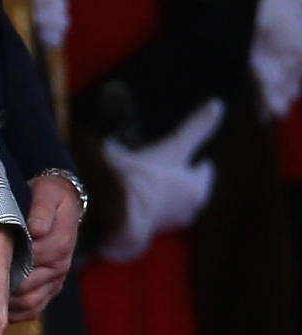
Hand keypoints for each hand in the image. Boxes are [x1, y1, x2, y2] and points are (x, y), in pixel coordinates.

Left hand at [8, 173, 80, 322]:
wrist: (65, 200)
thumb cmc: (50, 197)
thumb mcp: (46, 196)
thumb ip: (41, 212)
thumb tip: (35, 229)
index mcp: (57, 246)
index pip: (28, 268)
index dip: (3, 274)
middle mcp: (59, 267)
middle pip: (27, 291)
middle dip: (1, 295)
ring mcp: (56, 279)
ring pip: (31, 304)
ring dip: (8, 308)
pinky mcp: (52, 286)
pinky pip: (36, 307)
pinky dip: (18, 313)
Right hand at [99, 98, 222, 261]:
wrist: (115, 215)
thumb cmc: (147, 178)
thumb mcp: (171, 148)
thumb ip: (196, 127)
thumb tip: (219, 104)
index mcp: (197, 189)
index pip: (204, 172)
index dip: (201, 162)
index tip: (198, 154)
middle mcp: (188, 209)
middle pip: (190, 189)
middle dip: (183, 177)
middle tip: (172, 162)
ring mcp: (165, 222)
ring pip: (170, 201)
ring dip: (164, 191)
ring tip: (150, 175)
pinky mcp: (144, 230)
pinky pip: (149, 211)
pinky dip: (146, 202)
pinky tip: (132, 191)